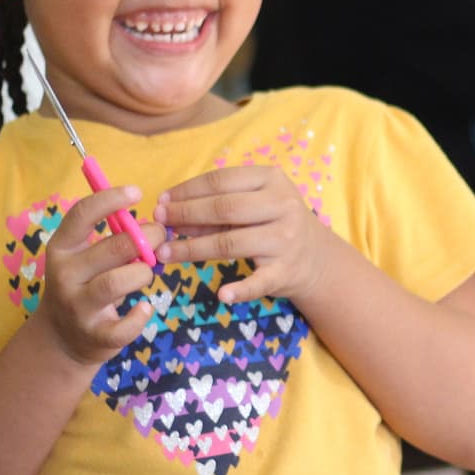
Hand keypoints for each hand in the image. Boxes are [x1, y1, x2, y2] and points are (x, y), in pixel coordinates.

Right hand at [37, 185, 157, 366]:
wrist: (62, 337)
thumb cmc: (84, 285)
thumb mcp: (86, 257)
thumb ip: (112, 240)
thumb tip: (153, 222)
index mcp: (62, 248)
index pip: (81, 214)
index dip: (110, 199)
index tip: (137, 191)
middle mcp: (65, 275)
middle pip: (111, 248)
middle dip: (145, 239)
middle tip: (160, 237)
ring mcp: (77, 306)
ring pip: (117, 282)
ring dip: (142, 273)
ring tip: (146, 273)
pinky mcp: (94, 335)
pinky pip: (124, 326)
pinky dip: (141, 315)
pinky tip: (144, 308)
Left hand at [153, 165, 330, 305]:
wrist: (315, 257)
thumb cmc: (273, 222)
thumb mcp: (252, 203)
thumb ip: (215, 206)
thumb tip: (168, 212)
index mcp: (272, 179)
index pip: (221, 181)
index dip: (187, 191)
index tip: (161, 200)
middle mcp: (283, 206)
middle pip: (224, 209)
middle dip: (185, 215)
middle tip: (158, 223)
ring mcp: (286, 240)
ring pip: (231, 243)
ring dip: (193, 249)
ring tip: (166, 253)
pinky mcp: (286, 272)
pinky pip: (259, 282)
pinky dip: (240, 290)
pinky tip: (221, 294)